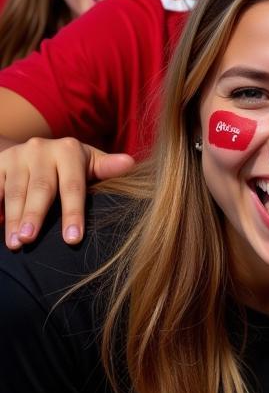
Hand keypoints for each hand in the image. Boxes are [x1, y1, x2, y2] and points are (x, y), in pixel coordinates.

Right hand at [2, 137, 134, 248]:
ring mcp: (17, 155)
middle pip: (40, 189)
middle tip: (29, 241)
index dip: (73, 213)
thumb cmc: (71, 165)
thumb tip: (130, 163)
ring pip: (14, 191)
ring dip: (13, 218)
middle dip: (35, 216)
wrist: (36, 150)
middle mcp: (41, 149)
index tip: (73, 239)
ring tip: (15, 243)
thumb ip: (107, 168)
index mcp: (69, 150)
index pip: (73, 186)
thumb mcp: (90, 164)